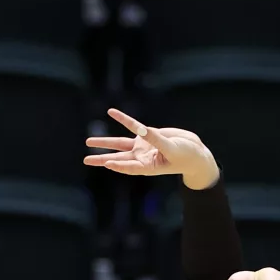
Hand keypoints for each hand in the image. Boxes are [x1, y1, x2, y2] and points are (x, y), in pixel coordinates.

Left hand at [84, 109, 218, 188]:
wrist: (194, 151)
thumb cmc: (186, 155)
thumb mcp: (172, 148)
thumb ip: (156, 139)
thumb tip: (141, 129)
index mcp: (148, 167)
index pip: (130, 167)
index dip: (119, 166)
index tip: (107, 164)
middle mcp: (142, 158)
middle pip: (118, 158)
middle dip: (101, 159)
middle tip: (85, 160)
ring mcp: (143, 147)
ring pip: (119, 144)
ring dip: (104, 143)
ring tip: (88, 142)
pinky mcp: (146, 135)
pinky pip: (132, 125)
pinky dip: (122, 119)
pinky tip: (111, 111)